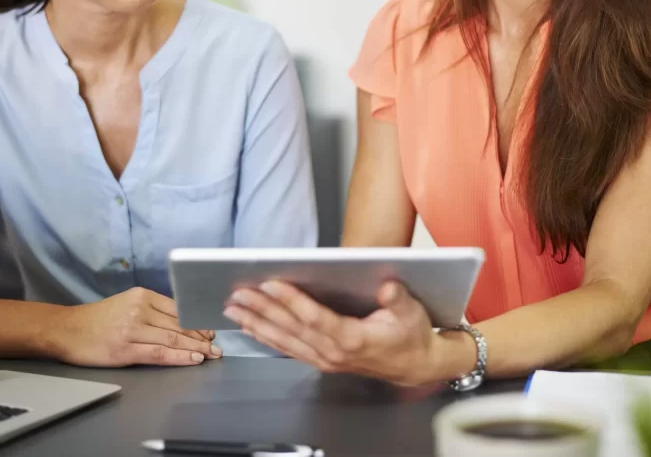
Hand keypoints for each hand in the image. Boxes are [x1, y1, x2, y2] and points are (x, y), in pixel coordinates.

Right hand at [48, 287, 221, 366]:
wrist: (66, 330)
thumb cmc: (97, 319)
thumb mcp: (127, 303)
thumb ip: (152, 309)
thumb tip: (182, 322)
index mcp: (142, 295)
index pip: (179, 309)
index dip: (198, 322)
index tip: (211, 331)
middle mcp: (139, 309)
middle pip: (179, 324)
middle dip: (201, 337)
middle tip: (217, 346)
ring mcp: (132, 329)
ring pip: (173, 338)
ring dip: (196, 348)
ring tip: (211, 354)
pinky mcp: (125, 349)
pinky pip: (159, 353)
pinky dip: (179, 356)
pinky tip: (193, 359)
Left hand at [224, 280, 464, 386]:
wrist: (416, 366)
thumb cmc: (412, 335)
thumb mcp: (412, 312)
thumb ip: (398, 299)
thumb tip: (386, 287)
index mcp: (353, 339)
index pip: (315, 318)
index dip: (291, 301)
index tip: (270, 283)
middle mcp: (333, 352)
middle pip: (291, 328)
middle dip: (262, 309)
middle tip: (238, 292)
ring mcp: (325, 359)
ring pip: (284, 340)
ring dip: (257, 323)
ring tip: (233, 308)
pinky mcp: (321, 361)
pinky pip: (288, 348)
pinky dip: (266, 337)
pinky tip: (250, 326)